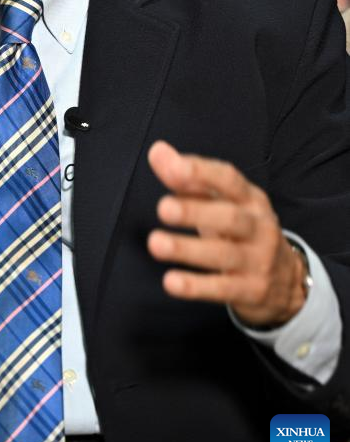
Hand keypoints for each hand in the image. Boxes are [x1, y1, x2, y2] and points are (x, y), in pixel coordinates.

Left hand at [146, 141, 306, 327]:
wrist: (286, 281)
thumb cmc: (241, 231)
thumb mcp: (220, 202)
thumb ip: (187, 178)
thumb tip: (157, 151)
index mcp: (250, 199)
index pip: (229, 180)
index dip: (202, 172)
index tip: (173, 167)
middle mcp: (258, 226)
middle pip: (230, 217)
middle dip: (195, 212)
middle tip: (163, 208)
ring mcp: (258, 260)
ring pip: (224, 255)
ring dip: (187, 249)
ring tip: (156, 243)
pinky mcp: (250, 290)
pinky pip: (222, 289)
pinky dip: (196, 286)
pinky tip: (171, 282)